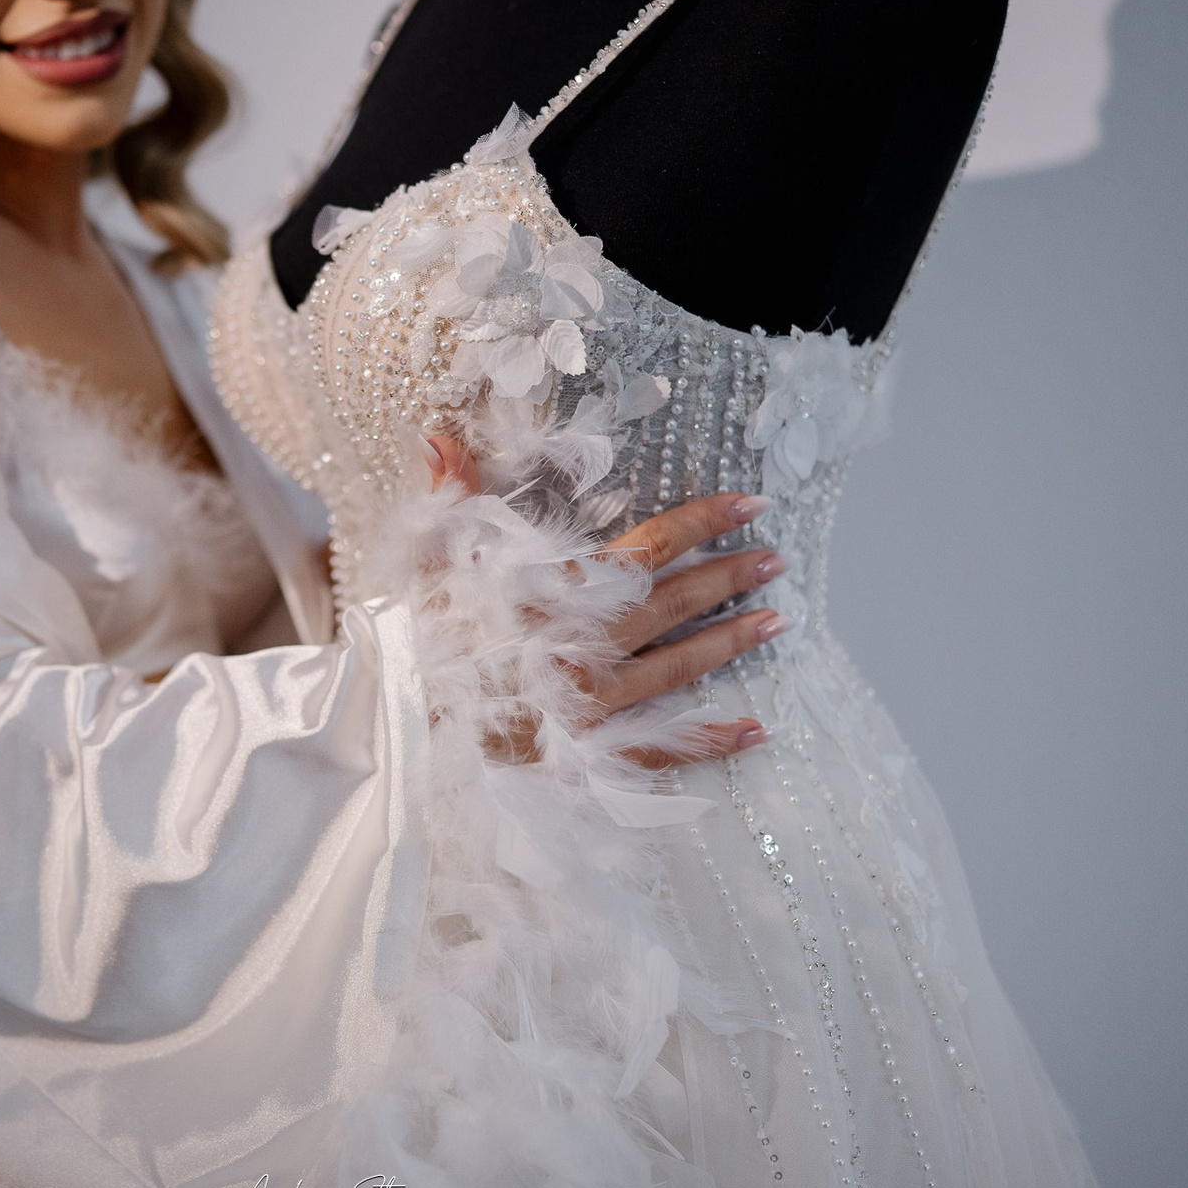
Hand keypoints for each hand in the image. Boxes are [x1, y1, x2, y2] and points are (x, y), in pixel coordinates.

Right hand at [423, 433, 781, 768]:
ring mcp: (595, 706)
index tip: (749, 505)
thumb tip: (439, 433)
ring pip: (679, 669)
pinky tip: (755, 730)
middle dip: (730, 579)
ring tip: (779, 622)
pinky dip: (710, 739)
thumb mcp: (431, 562)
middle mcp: (590, 649)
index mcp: (561, 599)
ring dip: (731, 643)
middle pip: (674, 607)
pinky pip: (661, 746)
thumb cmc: (424, 644)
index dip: (701, 523)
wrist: (408, 733)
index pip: (647, 550)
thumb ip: (449, 497)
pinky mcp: (590, 754)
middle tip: (778, 559)